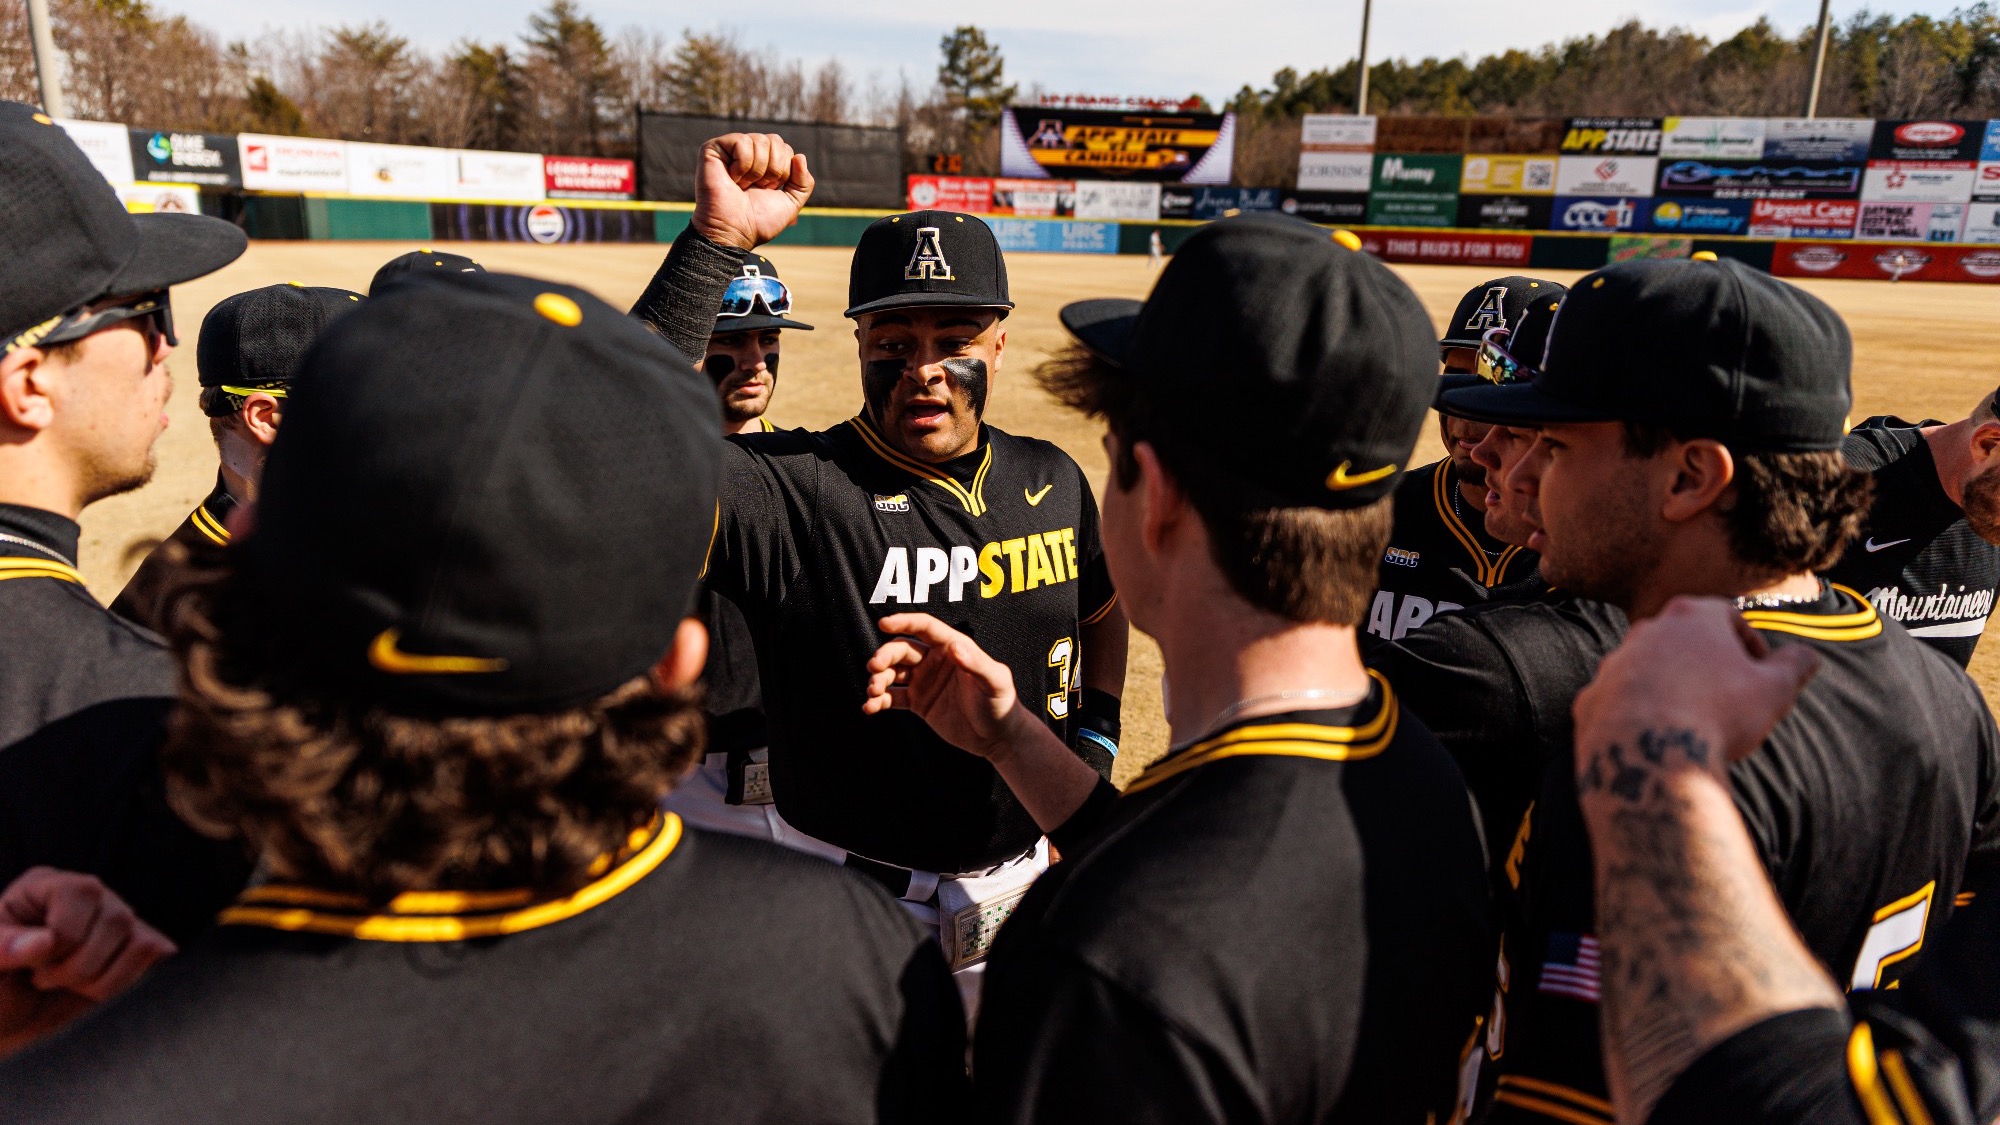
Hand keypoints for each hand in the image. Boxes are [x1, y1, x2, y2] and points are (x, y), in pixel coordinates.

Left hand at [0, 868, 176, 1055]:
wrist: (7, 1020)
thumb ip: (4, 947)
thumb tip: (48, 941)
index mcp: (46, 885)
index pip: (82, 893)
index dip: (62, 937)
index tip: (31, 964)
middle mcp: (89, 894)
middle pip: (117, 919)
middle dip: (79, 967)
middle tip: (45, 978)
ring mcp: (118, 919)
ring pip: (141, 942)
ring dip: (100, 981)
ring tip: (67, 984)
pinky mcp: (137, 946)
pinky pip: (155, 957)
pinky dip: (122, 984)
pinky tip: (92, 988)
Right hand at [692, 133, 814, 250]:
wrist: (733, 231)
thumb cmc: (758, 221)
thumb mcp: (791, 203)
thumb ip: (804, 182)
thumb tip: (800, 156)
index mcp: (764, 162)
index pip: (785, 148)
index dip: (783, 171)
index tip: (768, 190)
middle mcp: (747, 152)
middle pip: (775, 140)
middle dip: (773, 169)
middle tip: (756, 187)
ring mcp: (730, 149)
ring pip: (760, 140)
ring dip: (757, 171)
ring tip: (742, 185)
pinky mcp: (713, 148)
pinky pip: (742, 142)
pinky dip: (742, 165)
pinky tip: (732, 178)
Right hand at [864, 613, 1039, 761]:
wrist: (998, 737)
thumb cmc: (1001, 704)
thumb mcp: (995, 682)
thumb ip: (976, 664)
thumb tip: (954, 646)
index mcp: (952, 647)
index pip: (924, 627)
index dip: (904, 622)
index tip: (883, 623)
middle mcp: (934, 660)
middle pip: (902, 649)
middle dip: (884, 656)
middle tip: (874, 668)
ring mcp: (924, 681)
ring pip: (893, 673)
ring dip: (878, 679)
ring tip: (873, 692)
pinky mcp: (918, 702)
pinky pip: (892, 698)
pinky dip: (878, 701)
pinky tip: (869, 708)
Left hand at [1574, 597, 1818, 790]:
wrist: (1649, 755)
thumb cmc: (1717, 713)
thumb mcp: (1774, 690)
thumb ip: (1794, 666)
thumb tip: (1808, 656)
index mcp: (1690, 617)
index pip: (1726, 616)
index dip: (1749, 643)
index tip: (1759, 672)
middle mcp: (1645, 631)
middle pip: (1682, 640)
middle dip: (1706, 664)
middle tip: (1726, 696)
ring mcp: (1612, 663)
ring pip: (1647, 669)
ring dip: (1669, 687)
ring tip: (1691, 720)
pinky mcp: (1589, 697)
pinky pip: (1618, 701)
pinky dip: (1637, 714)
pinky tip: (1656, 739)